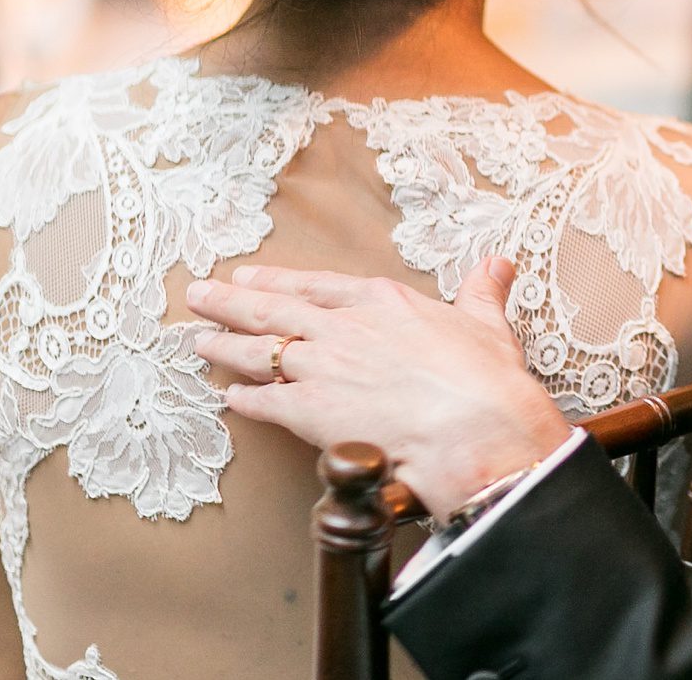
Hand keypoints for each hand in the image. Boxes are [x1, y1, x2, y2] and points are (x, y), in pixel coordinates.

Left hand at [190, 259, 571, 515]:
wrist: (470, 426)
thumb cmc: (483, 378)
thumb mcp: (486, 325)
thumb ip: (481, 292)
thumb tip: (497, 265)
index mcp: (383, 302)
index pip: (319, 285)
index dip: (281, 281)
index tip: (251, 275)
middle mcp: (343, 328)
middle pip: (274, 310)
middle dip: (230, 301)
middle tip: (197, 294)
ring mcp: (322, 368)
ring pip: (259, 351)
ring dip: (223, 344)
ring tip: (195, 338)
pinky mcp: (309, 411)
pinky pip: (264, 402)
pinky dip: (244, 400)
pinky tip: (227, 398)